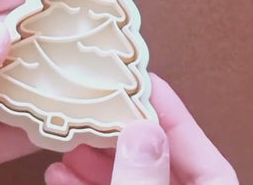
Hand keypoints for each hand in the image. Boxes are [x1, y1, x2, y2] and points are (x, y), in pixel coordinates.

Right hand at [45, 75, 237, 184]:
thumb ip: (145, 180)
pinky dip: (84, 184)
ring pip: (126, 174)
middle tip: (91, 101)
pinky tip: (59, 173)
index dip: (164, 105)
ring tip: (67, 136)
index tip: (137, 77)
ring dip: (94, 157)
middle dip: (117, 128)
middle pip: (153, 153)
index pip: (192, 141)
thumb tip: (142, 128)